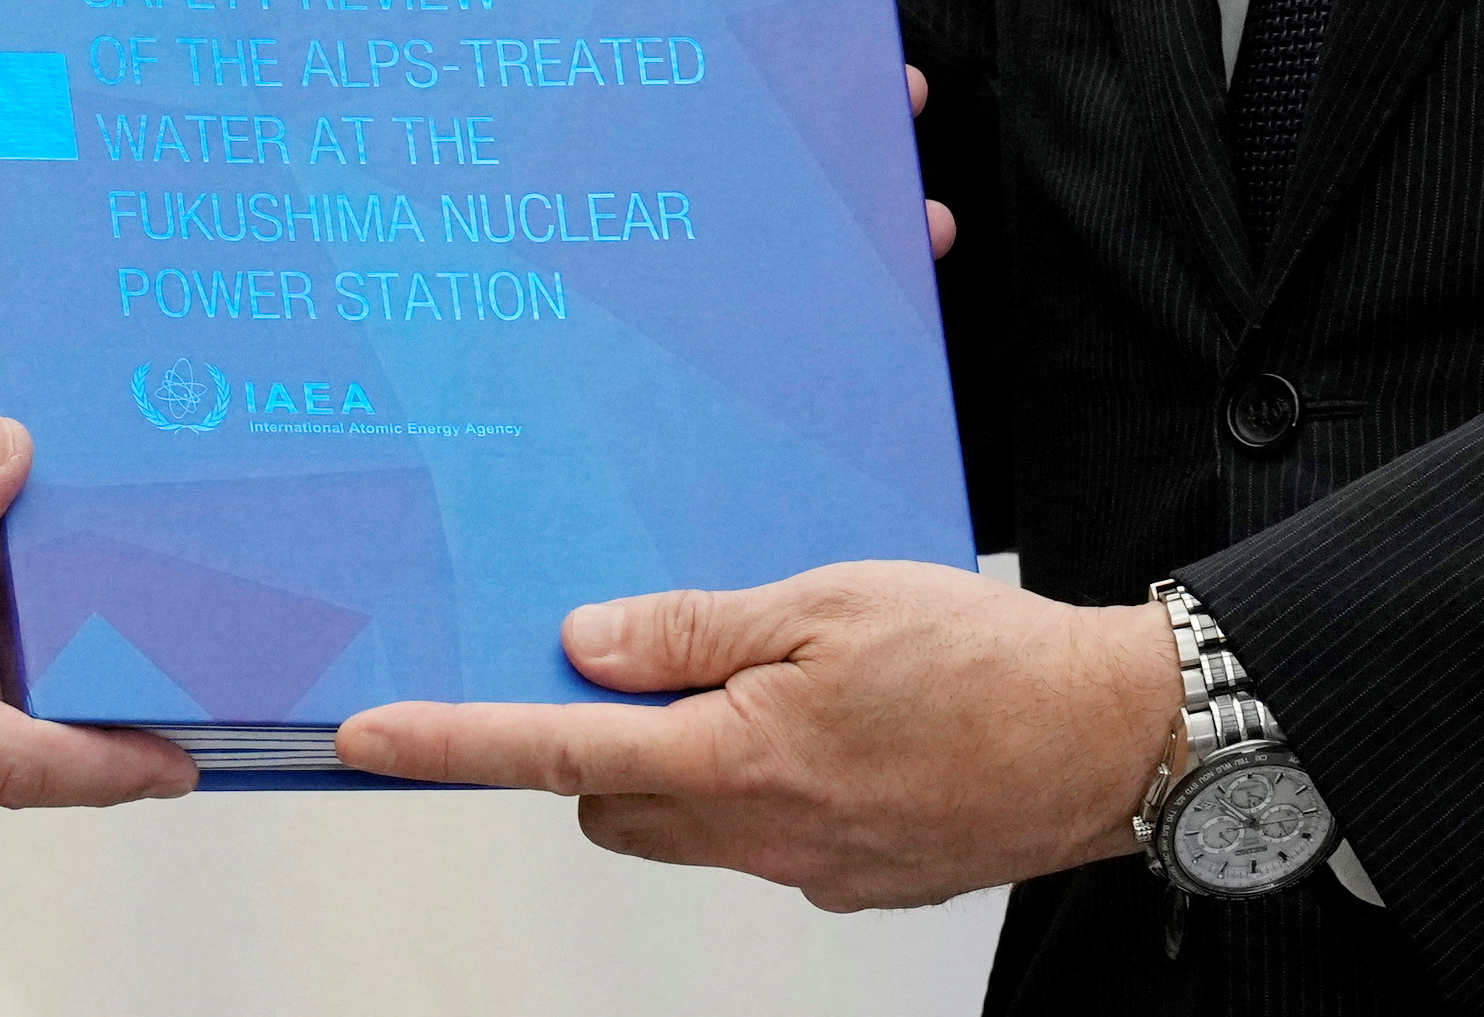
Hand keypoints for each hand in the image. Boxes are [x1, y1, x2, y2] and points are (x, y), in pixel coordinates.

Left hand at [335, 560, 1173, 908]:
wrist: (1118, 741)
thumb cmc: (986, 660)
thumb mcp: (827, 603)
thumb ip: (696, 630)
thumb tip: (585, 646)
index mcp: (737, 759)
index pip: (557, 756)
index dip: (453, 744)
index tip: (365, 737)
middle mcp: (761, 837)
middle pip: (612, 808)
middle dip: (594, 749)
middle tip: (633, 662)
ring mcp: (812, 871)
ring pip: (691, 824)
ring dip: (686, 764)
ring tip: (760, 677)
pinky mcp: (862, 880)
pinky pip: (773, 837)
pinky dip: (768, 784)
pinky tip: (838, 722)